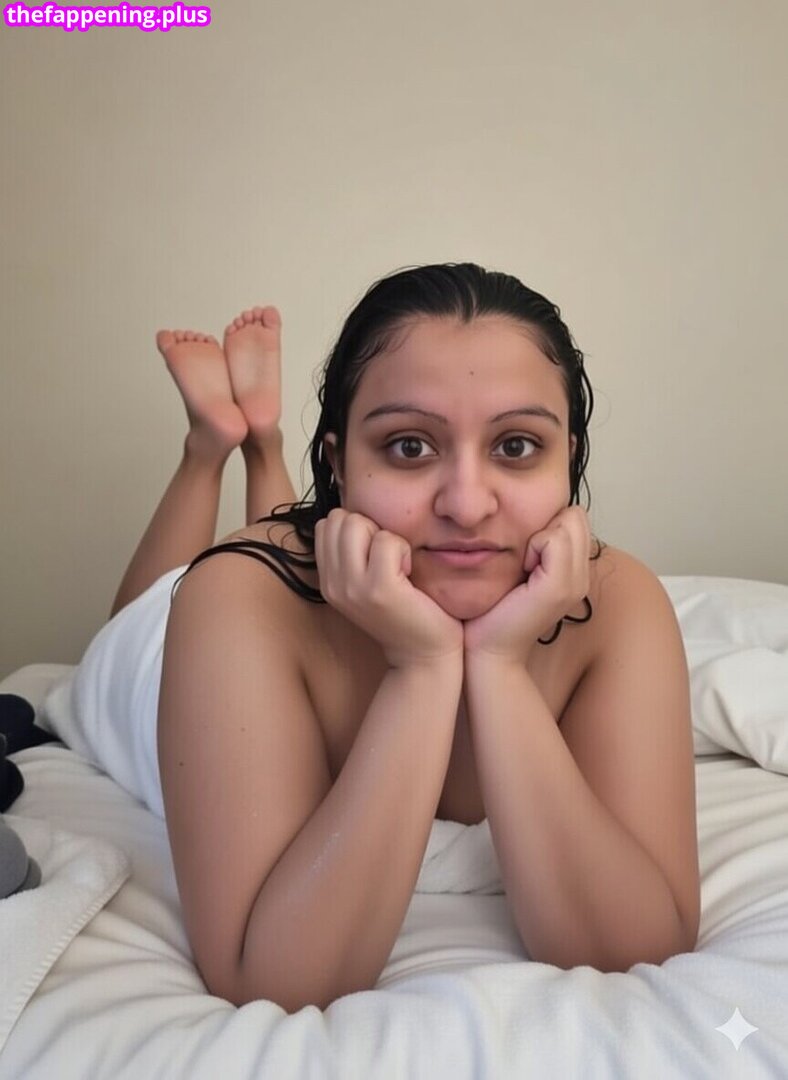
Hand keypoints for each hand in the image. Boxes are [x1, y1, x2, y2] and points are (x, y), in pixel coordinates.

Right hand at [314, 508, 464, 668]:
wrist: (424, 655)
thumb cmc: (405, 612)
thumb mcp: (368, 583)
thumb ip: (356, 553)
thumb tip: (355, 512)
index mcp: (328, 581)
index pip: (327, 524)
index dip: (356, 527)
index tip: (375, 553)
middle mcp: (334, 584)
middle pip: (340, 518)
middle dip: (369, 527)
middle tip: (389, 558)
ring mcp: (353, 587)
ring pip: (358, 523)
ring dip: (385, 536)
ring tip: (398, 564)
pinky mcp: (380, 589)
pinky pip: (387, 540)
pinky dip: (403, 548)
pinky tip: (410, 571)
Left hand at [463, 507, 591, 663]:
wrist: (487, 650)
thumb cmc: (493, 610)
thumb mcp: (518, 570)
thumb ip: (533, 546)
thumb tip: (526, 513)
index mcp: (574, 572)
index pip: (575, 518)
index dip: (549, 524)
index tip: (526, 554)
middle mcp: (582, 577)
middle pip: (576, 515)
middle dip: (548, 525)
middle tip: (524, 559)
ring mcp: (575, 583)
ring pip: (568, 522)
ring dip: (539, 535)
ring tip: (523, 565)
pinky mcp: (559, 587)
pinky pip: (554, 538)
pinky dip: (534, 544)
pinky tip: (522, 569)